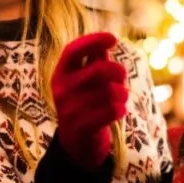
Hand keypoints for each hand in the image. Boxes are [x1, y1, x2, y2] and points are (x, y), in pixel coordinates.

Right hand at [51, 32, 128, 169]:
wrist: (76, 143)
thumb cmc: (85, 103)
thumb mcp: (85, 80)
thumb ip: (95, 61)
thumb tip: (108, 39)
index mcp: (60, 74)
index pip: (72, 51)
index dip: (92, 41)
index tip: (113, 39)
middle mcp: (61, 90)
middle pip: (98, 70)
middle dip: (118, 70)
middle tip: (123, 75)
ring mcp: (69, 110)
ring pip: (109, 92)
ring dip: (122, 93)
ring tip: (121, 97)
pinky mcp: (81, 127)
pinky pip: (112, 111)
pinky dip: (121, 109)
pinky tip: (119, 111)